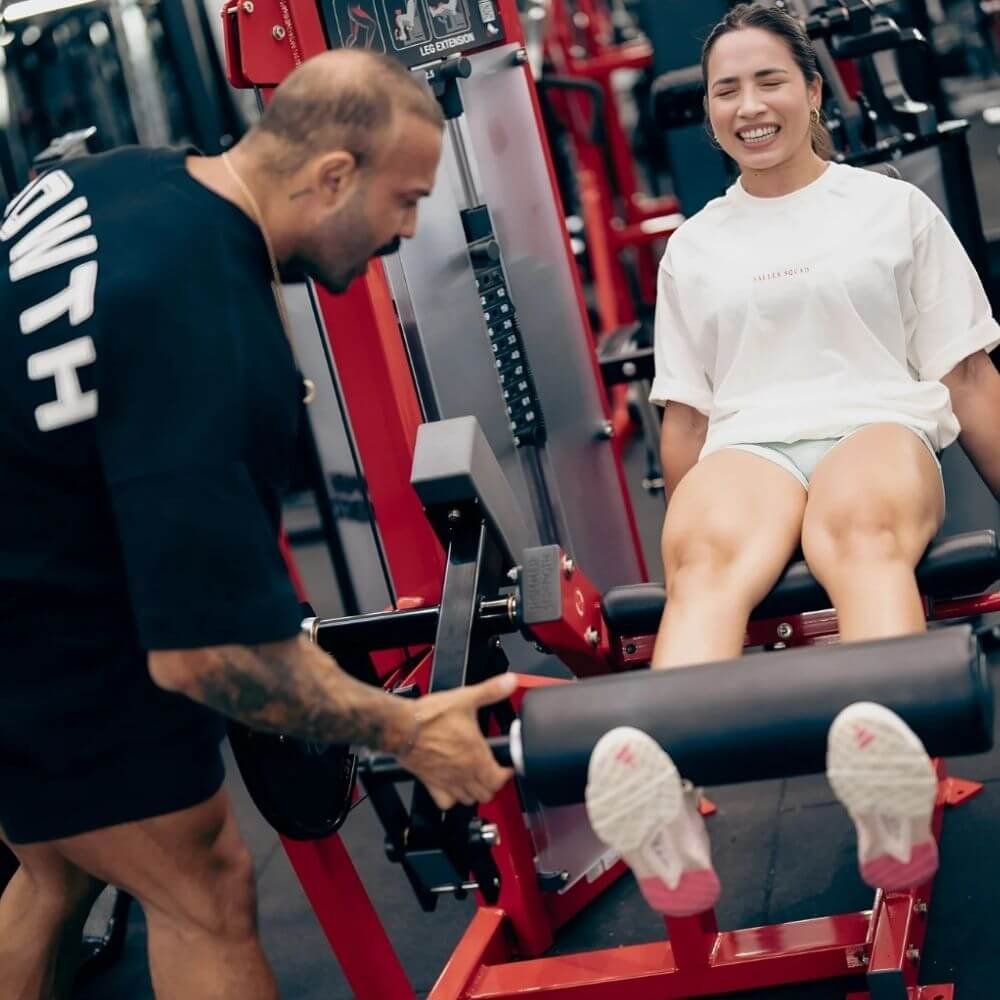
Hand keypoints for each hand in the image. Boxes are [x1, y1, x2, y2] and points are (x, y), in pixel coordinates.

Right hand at [397, 673, 516, 809]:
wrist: (400, 726)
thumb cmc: (429, 716)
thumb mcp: (465, 698)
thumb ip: (491, 690)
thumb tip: (509, 682)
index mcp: (476, 755)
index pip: (500, 780)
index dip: (506, 773)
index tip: (505, 766)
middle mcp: (464, 772)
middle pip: (486, 794)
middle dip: (492, 784)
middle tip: (491, 772)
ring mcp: (447, 781)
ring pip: (468, 800)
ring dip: (474, 792)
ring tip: (474, 779)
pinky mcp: (431, 784)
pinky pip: (446, 803)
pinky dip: (451, 799)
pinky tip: (452, 786)